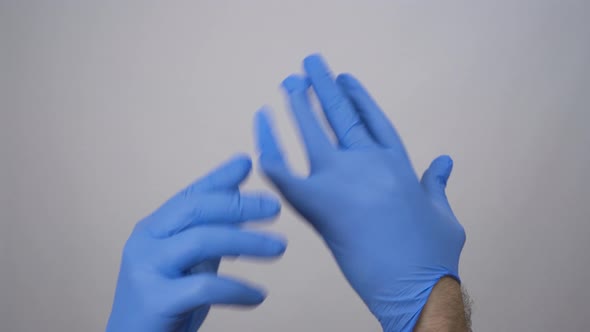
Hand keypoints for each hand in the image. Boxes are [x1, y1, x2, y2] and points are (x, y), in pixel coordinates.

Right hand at [107, 155, 285, 331]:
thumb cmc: (167, 303)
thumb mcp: (190, 262)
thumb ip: (210, 232)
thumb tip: (242, 202)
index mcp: (154, 228)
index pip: (190, 194)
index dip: (219, 177)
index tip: (247, 162)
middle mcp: (145, 241)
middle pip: (195, 209)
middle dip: (239, 204)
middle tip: (275, 207)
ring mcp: (146, 269)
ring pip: (202, 240)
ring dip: (247, 240)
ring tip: (279, 248)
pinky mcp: (155, 300)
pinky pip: (204, 286)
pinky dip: (238, 289)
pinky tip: (258, 296)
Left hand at [254, 54, 465, 331]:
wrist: (415, 287)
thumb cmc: (432, 256)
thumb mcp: (443, 213)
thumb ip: (438, 183)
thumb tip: (446, 162)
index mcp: (397, 163)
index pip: (373, 119)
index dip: (357, 97)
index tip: (345, 79)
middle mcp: (368, 162)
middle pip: (341, 113)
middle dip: (324, 86)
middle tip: (310, 65)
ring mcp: (342, 179)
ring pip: (312, 131)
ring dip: (299, 103)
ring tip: (288, 83)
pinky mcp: (318, 203)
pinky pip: (283, 169)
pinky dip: (269, 146)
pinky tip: (261, 125)